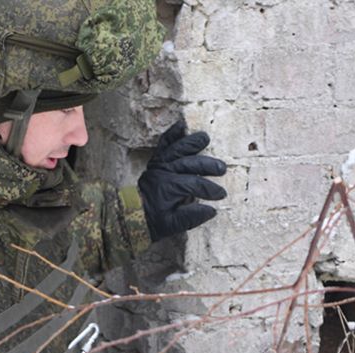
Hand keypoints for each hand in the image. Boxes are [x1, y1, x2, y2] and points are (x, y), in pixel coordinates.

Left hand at [138, 119, 227, 241]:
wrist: (132, 215)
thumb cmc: (154, 221)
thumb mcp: (172, 226)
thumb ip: (191, 217)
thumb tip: (211, 211)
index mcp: (168, 188)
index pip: (194, 185)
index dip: (210, 189)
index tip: (221, 194)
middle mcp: (163, 172)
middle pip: (189, 163)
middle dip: (207, 165)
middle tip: (222, 169)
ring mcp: (159, 164)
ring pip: (176, 149)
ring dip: (191, 143)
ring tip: (205, 138)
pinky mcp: (156, 160)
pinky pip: (163, 144)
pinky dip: (172, 134)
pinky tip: (182, 125)